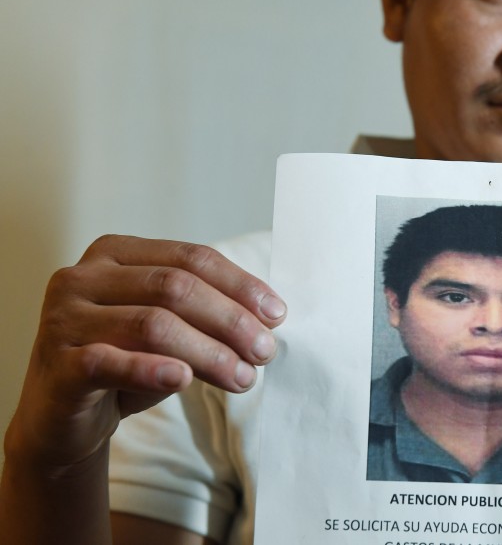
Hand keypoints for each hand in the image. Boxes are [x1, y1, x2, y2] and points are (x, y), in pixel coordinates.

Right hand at [7, 234, 285, 470]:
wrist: (62, 414)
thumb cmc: (124, 363)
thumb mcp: (169, 329)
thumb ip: (207, 313)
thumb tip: (268, 320)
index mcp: (115, 253)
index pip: (191, 259)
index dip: (240, 285)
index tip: (277, 314)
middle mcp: (83, 277)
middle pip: (175, 288)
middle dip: (231, 320)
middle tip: (265, 351)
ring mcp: (63, 318)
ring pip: (152, 324)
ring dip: (208, 352)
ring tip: (243, 377)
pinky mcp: (56, 363)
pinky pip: (108, 362)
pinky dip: (150, 369)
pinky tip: (183, 379)